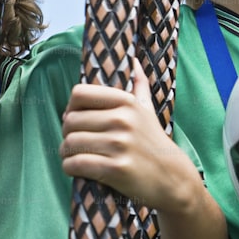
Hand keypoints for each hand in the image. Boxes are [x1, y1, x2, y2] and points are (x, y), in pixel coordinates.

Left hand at [59, 60, 198, 212]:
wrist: (173, 179)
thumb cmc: (153, 142)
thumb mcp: (148, 110)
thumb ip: (139, 85)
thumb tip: (133, 60)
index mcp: (126, 102)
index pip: (79, 94)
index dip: (70, 108)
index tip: (75, 120)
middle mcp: (123, 120)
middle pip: (70, 121)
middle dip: (66, 134)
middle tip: (72, 143)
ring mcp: (120, 145)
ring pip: (70, 143)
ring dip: (65, 152)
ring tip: (72, 155)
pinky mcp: (117, 169)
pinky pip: (77, 164)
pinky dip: (69, 167)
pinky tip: (74, 168)